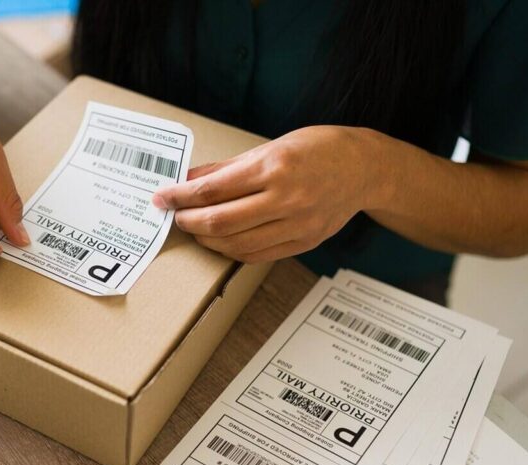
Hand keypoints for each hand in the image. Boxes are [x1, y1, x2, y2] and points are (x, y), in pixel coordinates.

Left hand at [152, 126, 379, 262]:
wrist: (365, 168)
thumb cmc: (317, 150)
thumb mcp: (270, 147)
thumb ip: (226, 168)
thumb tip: (187, 179)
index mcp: (275, 167)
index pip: (213, 190)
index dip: (180, 197)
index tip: (162, 197)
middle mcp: (287, 198)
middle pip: (220, 221)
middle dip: (188, 221)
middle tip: (174, 215)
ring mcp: (297, 224)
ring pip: (236, 245)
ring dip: (206, 240)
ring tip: (194, 227)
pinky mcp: (304, 242)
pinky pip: (257, 255)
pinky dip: (231, 250)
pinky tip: (219, 240)